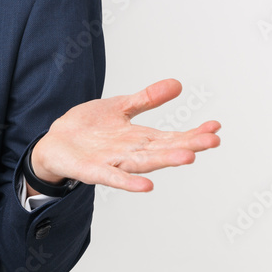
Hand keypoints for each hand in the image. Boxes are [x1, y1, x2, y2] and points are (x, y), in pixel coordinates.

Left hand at [28, 79, 220, 192]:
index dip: (193, 133)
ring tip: (189, 157)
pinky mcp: (93, 170)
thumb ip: (147, 99)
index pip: (172, 136)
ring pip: (143, 163)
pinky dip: (128, 183)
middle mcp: (131, 152)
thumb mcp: (120, 106)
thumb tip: (177, 84)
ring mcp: (113, 162)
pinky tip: (146, 186)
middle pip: (163, 149)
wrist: (54, 141)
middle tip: (213, 140)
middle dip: (188, 145)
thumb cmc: (89, 128)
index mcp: (139, 138)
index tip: (216, 127)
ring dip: (165, 161)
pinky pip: (113, 178)